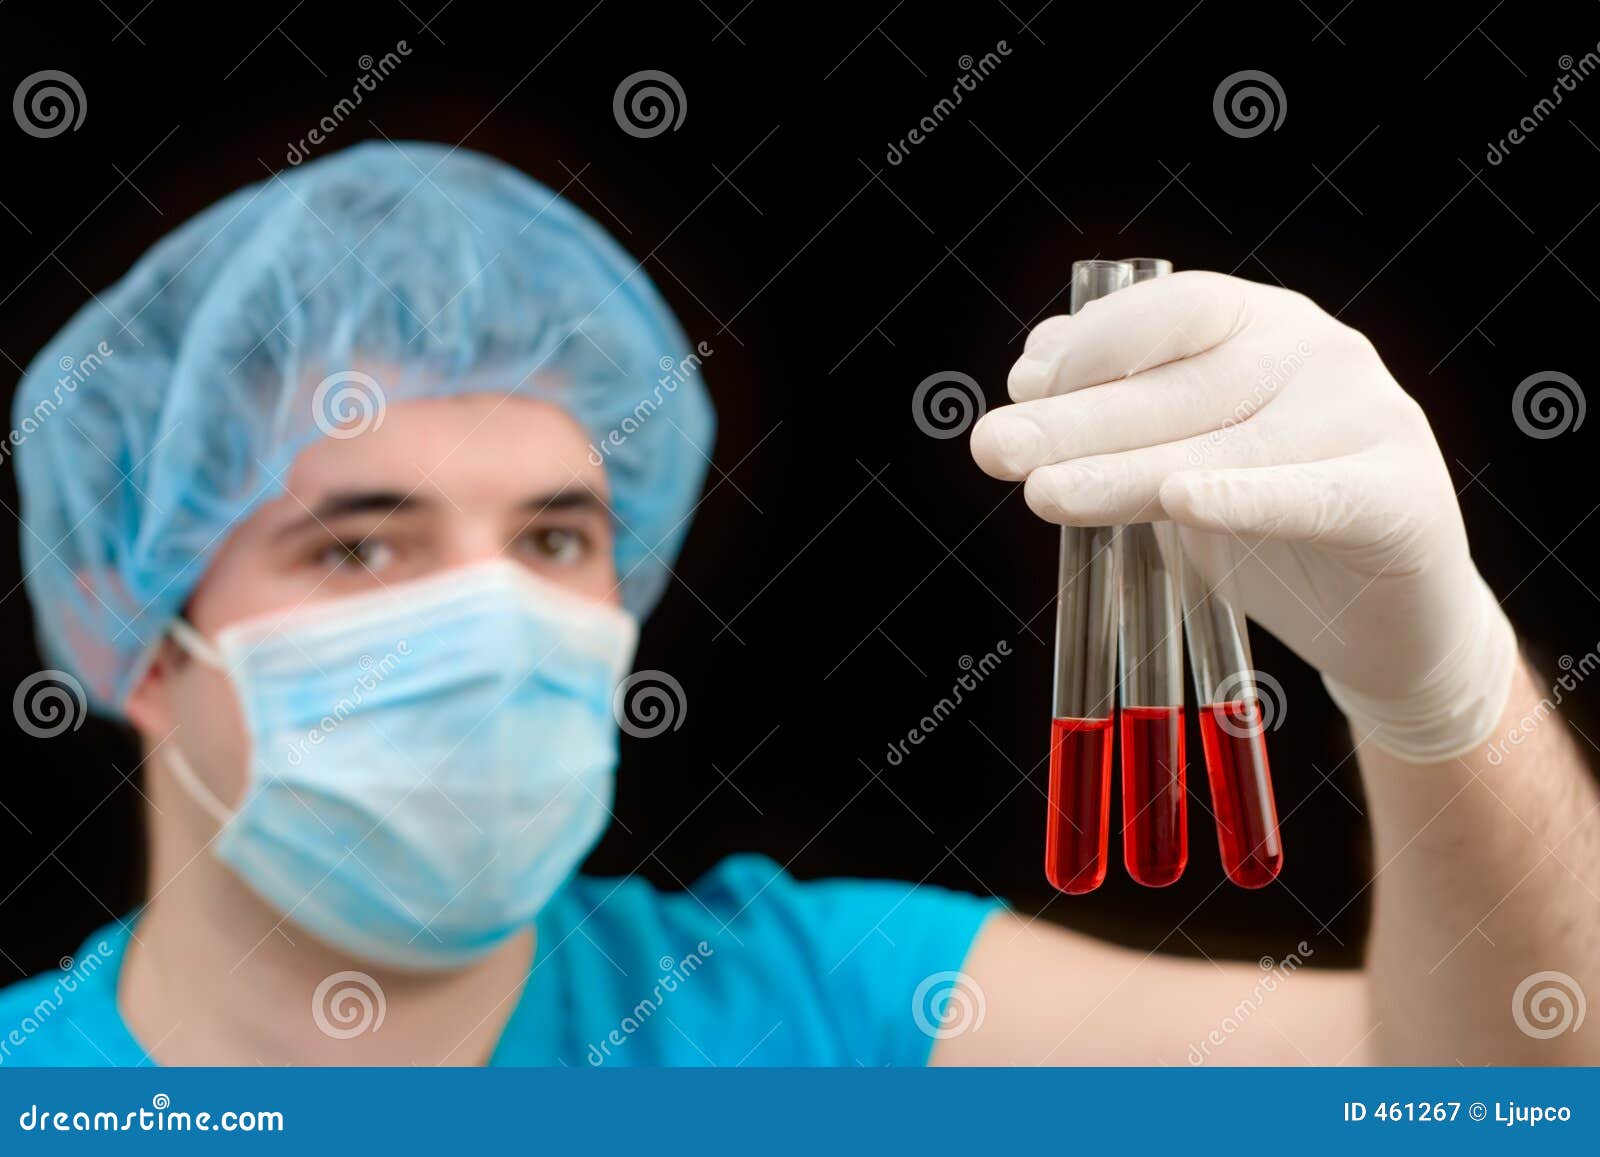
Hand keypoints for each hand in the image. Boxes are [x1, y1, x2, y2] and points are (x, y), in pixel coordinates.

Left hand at [970, 271, 1515, 761]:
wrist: (1385, 619)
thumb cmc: (1267, 527)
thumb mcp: (1176, 458)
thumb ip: (1118, 411)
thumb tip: (1033, 365)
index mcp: (1258, 325)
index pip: (1165, 313)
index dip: (1088, 349)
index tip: (1020, 392)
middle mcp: (1316, 353)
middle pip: (1178, 387)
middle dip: (1076, 420)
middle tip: (993, 448)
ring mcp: (1367, 419)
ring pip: (1224, 448)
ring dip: (1125, 471)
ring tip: (1045, 493)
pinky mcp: (1397, 500)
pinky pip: (1309, 497)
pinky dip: (1245, 499)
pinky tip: (1184, 501)